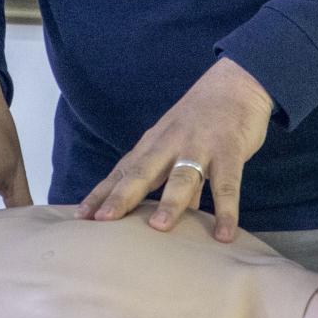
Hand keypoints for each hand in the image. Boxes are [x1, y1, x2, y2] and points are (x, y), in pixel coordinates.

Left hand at [76, 56, 271, 241]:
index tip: (80, 216)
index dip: (101, 193)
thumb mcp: (178, 144)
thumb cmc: (203, 118)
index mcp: (154, 144)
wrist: (237, 82)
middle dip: (122, 197)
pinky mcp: (229, 150)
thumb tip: (165, 216)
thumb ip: (170, 178)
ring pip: (181, 177)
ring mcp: (199, 146)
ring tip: (158, 228)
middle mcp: (170, 144)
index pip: (122, 171)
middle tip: (103, 221)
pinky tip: (224, 235)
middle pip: (142, 172)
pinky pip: (227, 185)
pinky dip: (226, 210)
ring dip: (170, 202)